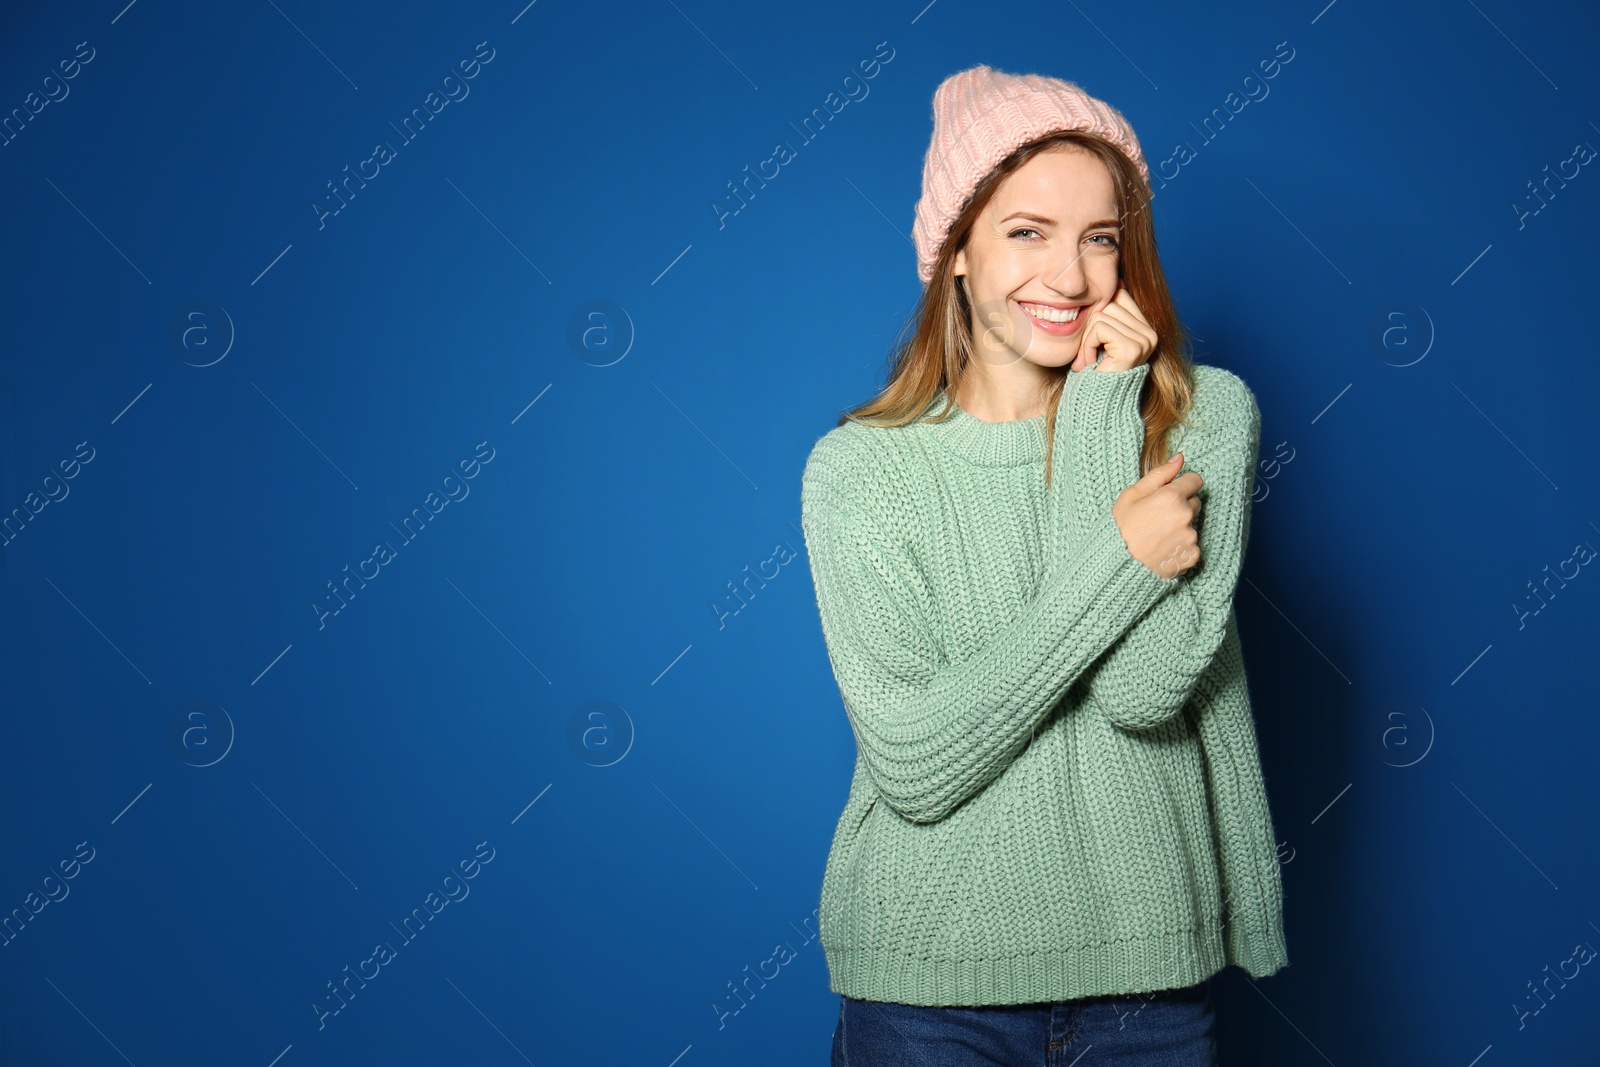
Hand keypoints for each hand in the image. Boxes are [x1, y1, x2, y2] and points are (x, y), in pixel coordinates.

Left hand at [1072, 286, 1158, 373]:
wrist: (1096, 404)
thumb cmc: (1094, 373)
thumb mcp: (1101, 339)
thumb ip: (1107, 314)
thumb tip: (1113, 278)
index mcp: (1146, 328)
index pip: (1119, 294)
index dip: (1098, 311)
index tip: (1093, 338)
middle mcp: (1150, 333)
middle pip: (1108, 303)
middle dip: (1089, 328)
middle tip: (1088, 354)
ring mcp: (1144, 340)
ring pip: (1101, 315)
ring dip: (1086, 340)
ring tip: (1090, 360)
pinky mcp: (1132, 348)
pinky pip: (1099, 328)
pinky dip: (1087, 346)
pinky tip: (1090, 363)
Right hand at [1110, 452, 1202, 577]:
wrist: (1116, 566)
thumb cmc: (1119, 528)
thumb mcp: (1131, 495)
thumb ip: (1159, 474)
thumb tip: (1179, 458)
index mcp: (1171, 497)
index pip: (1195, 480)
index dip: (1181, 485)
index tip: (1168, 495)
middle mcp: (1185, 516)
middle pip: (1194, 503)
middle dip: (1181, 506)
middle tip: (1157, 518)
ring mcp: (1190, 537)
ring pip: (1192, 525)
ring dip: (1180, 528)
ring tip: (1157, 536)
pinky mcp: (1192, 556)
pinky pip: (1192, 545)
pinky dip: (1181, 547)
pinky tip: (1162, 549)